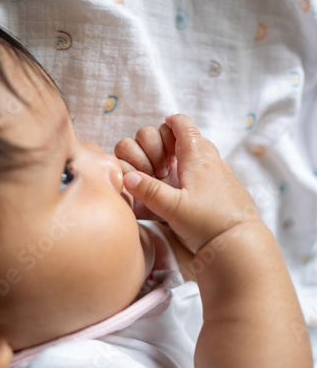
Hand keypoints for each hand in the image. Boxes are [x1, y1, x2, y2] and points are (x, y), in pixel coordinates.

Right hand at [122, 114, 258, 252]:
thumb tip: (128, 177)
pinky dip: (189, 171)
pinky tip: (183, 190)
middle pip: (186, 136)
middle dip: (168, 143)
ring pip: (195, 153)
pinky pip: (204, 169)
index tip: (160, 134)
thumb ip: (149, 191)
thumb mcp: (173, 208)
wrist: (240, 244)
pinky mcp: (223, 188)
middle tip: (160, 166)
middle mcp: (209, 160)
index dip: (169, 123)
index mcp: (197, 156)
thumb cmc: (208, 223)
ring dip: (179, 157)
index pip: (182, 124)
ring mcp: (218, 173)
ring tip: (168, 178)